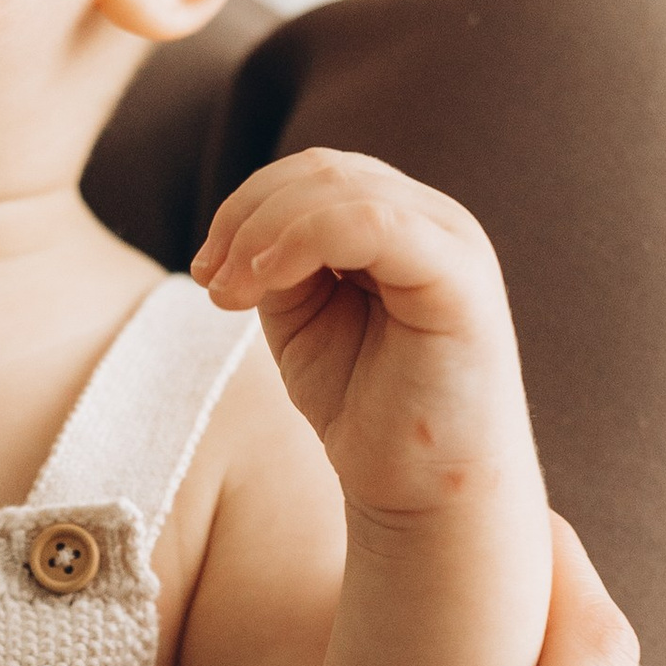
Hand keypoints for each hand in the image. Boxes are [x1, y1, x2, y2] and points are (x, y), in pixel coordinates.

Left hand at [191, 146, 536, 530]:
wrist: (424, 495)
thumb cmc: (368, 413)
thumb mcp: (305, 321)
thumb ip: (282, 265)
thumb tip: (244, 234)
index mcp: (400, 223)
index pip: (315, 173)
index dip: (247, 206)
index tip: (204, 272)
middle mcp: (434, 220)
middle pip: (322, 169)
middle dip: (246, 216)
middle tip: (209, 280)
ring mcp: (452, 243)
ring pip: (341, 186)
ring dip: (263, 231)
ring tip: (231, 294)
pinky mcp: (460, 279)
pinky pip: (374, 221)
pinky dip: (303, 238)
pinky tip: (265, 281)